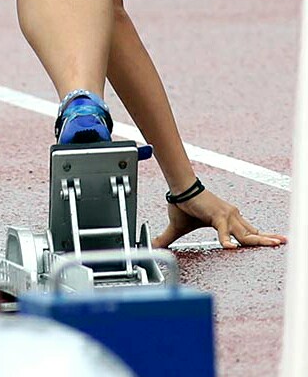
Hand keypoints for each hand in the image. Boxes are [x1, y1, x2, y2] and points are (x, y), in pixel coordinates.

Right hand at [152, 188, 286, 249]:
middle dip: (268, 239)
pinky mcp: (217, 215)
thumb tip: (153, 246)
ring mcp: (227, 216)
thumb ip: (168, 239)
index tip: (276, 241)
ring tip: (273, 244)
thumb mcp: (177, 228)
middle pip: (252, 233)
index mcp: (226, 220)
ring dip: (259, 240)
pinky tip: (229, 248)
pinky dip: (226, 239)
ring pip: (246, 233)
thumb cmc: (181, 206)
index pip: (248, 232)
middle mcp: (231, 217)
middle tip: (283, 243)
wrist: (177, 190)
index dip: (261, 238)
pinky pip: (223, 230)